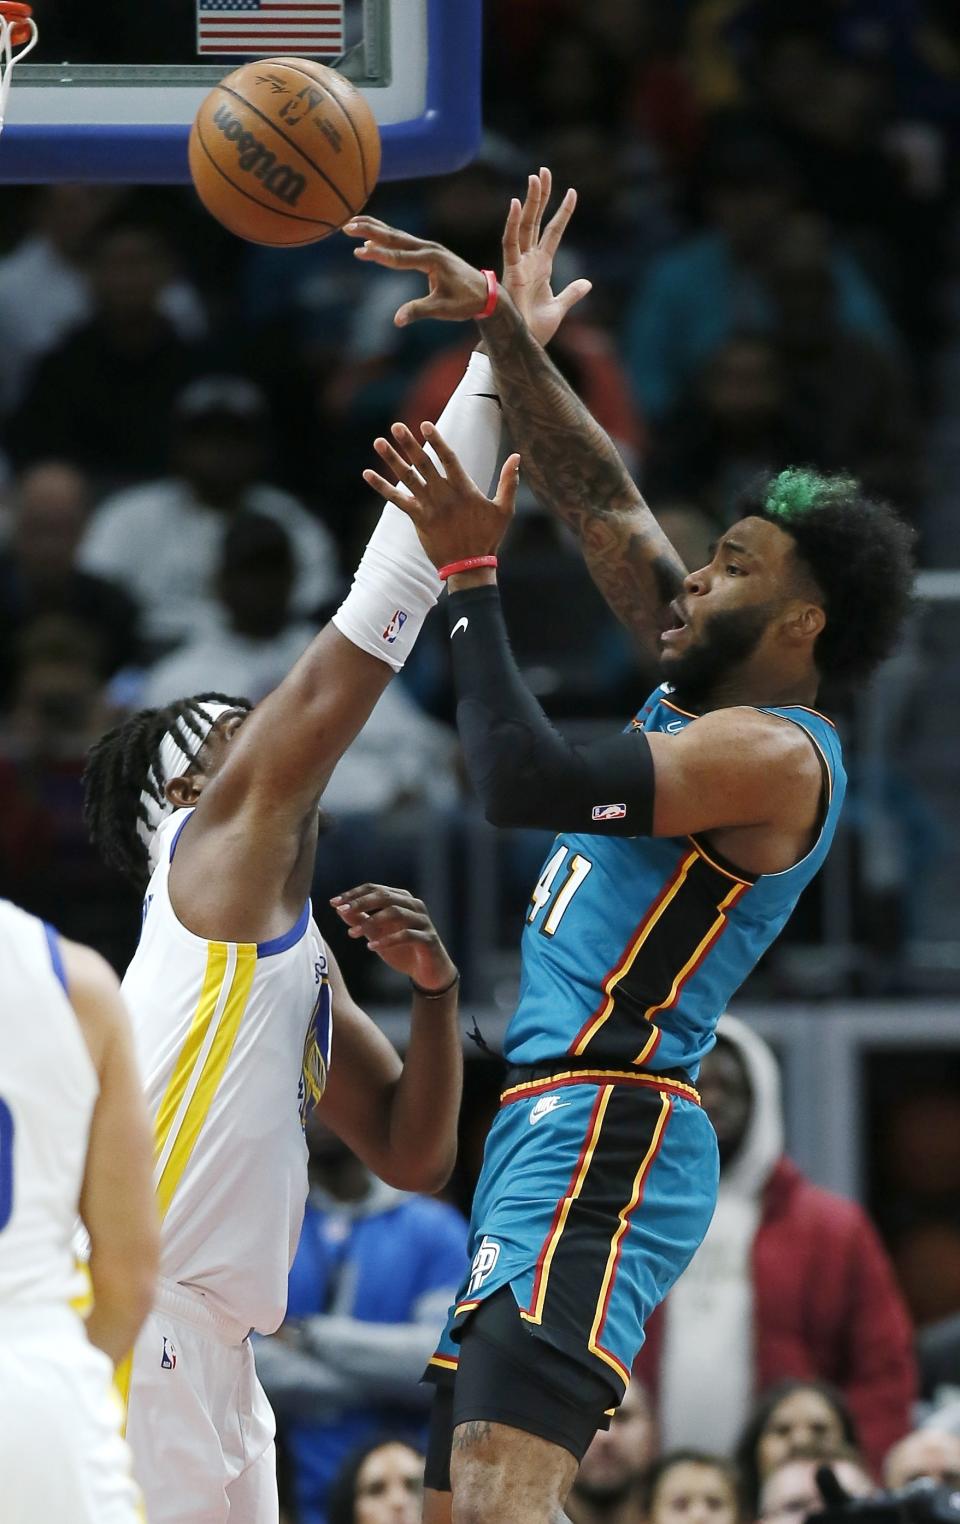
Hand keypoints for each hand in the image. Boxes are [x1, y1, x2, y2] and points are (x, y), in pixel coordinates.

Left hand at [331, 883, 457, 992]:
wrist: (427, 971)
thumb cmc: (401, 949)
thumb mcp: (376, 934)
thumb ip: (361, 921)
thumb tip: (340, 910)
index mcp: (401, 899)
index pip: (375, 889)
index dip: (354, 894)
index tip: (334, 903)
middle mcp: (414, 905)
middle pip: (385, 896)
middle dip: (361, 902)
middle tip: (341, 911)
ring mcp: (423, 921)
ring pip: (396, 912)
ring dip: (371, 921)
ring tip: (352, 934)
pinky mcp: (428, 938)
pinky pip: (407, 935)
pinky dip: (388, 939)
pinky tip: (372, 947)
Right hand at [344, 215, 489, 326]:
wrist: (485, 293)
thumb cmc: (465, 302)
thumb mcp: (443, 309)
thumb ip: (419, 311)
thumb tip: (397, 320)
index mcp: (432, 260)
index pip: (399, 257)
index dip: (378, 255)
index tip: (359, 252)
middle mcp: (429, 249)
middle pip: (395, 237)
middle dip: (370, 231)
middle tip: (348, 226)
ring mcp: (428, 248)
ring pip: (397, 235)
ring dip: (375, 229)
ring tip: (353, 223)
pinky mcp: (428, 251)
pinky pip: (403, 241)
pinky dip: (386, 236)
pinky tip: (372, 238)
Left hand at [362, 420, 519, 567]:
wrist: (469, 565)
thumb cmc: (489, 537)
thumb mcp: (504, 509)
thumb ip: (509, 482)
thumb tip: (517, 457)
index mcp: (464, 489)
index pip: (448, 458)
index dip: (436, 440)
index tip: (424, 425)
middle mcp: (444, 494)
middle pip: (423, 463)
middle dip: (409, 444)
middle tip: (396, 426)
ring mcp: (429, 506)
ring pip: (407, 477)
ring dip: (392, 459)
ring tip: (378, 442)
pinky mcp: (418, 518)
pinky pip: (396, 499)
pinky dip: (381, 487)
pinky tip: (367, 474)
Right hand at [501, 167, 591, 345]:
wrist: (524, 345)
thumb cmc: (536, 329)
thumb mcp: (560, 307)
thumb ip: (572, 293)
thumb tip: (587, 283)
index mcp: (542, 266)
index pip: (553, 232)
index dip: (563, 213)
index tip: (572, 193)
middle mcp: (529, 260)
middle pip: (536, 221)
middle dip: (541, 196)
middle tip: (544, 171)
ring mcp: (519, 263)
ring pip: (524, 225)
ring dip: (529, 201)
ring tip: (535, 177)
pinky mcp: (511, 271)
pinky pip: (509, 242)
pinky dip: (511, 223)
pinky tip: (514, 203)